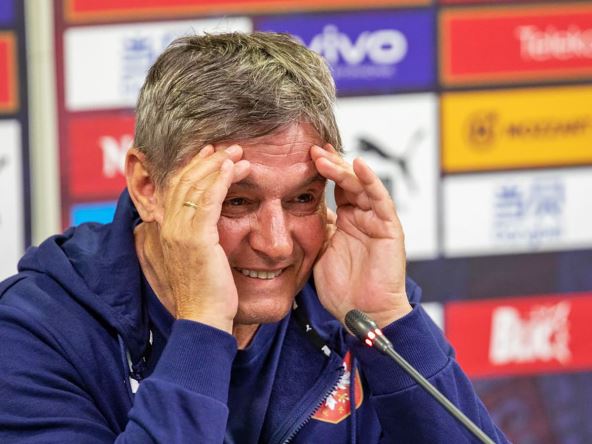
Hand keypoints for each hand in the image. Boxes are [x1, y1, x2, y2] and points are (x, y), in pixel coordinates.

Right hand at [158, 145, 249, 332]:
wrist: (205, 318)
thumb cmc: (209, 292)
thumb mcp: (201, 259)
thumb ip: (201, 238)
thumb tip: (212, 228)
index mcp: (168, 231)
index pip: (178, 189)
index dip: (194, 168)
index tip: (211, 155)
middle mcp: (169, 227)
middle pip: (185, 181)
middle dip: (207, 160)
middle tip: (228, 147)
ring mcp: (180, 232)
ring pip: (196, 186)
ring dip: (217, 165)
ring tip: (237, 152)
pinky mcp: (196, 238)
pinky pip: (208, 200)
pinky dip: (220, 179)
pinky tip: (233, 167)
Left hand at [311, 144, 410, 327]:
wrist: (361, 313)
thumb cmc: (342, 288)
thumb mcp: (319, 252)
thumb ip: (315, 229)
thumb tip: (294, 210)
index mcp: (346, 220)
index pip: (334, 188)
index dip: (321, 172)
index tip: (302, 156)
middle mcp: (362, 216)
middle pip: (347, 181)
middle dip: (329, 164)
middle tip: (310, 150)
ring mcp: (376, 220)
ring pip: (361, 185)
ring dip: (342, 169)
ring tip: (323, 156)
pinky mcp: (389, 227)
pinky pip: (380, 199)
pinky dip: (370, 181)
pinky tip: (357, 165)